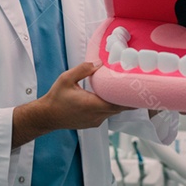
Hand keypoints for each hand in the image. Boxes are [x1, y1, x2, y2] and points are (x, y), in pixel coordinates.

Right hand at [12, 62, 129, 147]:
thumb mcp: (66, 78)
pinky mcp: (93, 123)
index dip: (130, 99)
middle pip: (119, 108)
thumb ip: (83, 69)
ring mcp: (95, 121)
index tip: (139, 91)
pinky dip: (110, 107)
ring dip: (118, 102)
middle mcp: (96, 116)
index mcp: (92, 105)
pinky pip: (106, 115)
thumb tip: (99, 63)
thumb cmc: (56, 98)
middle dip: (127, 99)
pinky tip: (109, 97)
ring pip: (113, 112)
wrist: (47, 116)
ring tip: (124, 90)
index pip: (118, 104)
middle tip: (136, 87)